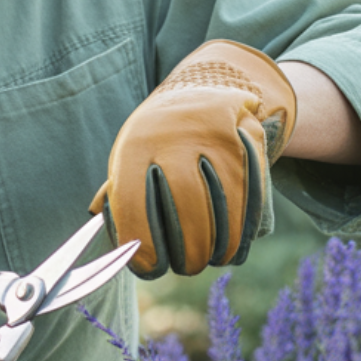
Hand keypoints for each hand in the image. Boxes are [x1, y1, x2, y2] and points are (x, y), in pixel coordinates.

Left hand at [89, 40, 296, 277]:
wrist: (197, 92)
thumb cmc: (154, 141)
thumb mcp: (129, 157)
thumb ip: (118, 197)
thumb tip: (110, 238)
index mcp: (135, 145)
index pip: (135, 201)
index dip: (142, 240)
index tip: (149, 268)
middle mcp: (173, 136)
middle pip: (186, 203)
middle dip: (191, 247)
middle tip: (189, 267)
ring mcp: (212, 133)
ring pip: (224, 198)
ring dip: (222, 240)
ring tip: (213, 259)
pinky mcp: (244, 136)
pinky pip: (249, 188)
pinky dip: (244, 224)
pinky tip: (237, 245)